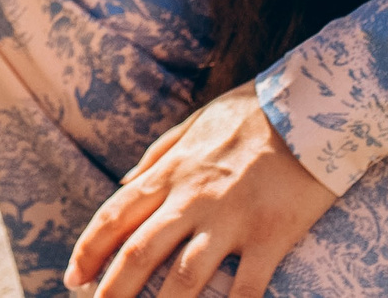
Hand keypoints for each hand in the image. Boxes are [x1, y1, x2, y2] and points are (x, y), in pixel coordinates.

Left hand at [66, 86, 336, 297]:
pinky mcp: (271, 236)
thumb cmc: (252, 114)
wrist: (313, 108)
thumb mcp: (193, 124)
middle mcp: (192, 198)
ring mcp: (231, 219)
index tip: (74, 277)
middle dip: (112, 289)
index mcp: (171, 172)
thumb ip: (157, 156)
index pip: (116, 215)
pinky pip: (247, 287)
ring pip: (184, 277)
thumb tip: (125, 183)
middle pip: (139, 253)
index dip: (89, 250)